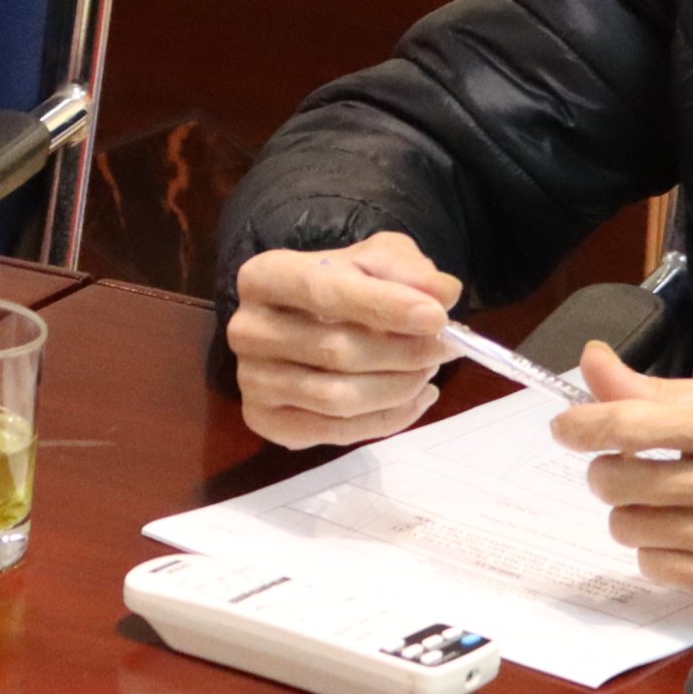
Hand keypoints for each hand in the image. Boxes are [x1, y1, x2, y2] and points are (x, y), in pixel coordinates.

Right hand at [226, 232, 465, 447]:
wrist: (308, 321)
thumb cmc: (343, 285)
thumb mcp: (376, 260)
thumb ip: (408, 271)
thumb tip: (442, 294)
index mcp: (263, 276)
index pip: (324, 291)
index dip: (384, 306)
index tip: (437, 316)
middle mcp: (246, 328)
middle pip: (335, 350)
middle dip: (403, 352)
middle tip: (446, 347)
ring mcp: (251, 379)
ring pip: (339, 397)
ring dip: (399, 387)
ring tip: (428, 369)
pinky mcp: (264, 421)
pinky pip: (336, 432)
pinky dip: (387, 419)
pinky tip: (415, 398)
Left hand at [549, 342, 692, 607]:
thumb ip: (654, 390)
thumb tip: (590, 364)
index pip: (635, 426)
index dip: (585, 425)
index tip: (567, 427)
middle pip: (620, 482)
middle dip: (607, 471)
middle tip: (625, 467)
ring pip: (628, 528)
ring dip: (630, 512)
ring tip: (660, 502)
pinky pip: (653, 567)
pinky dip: (655, 550)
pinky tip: (684, 534)